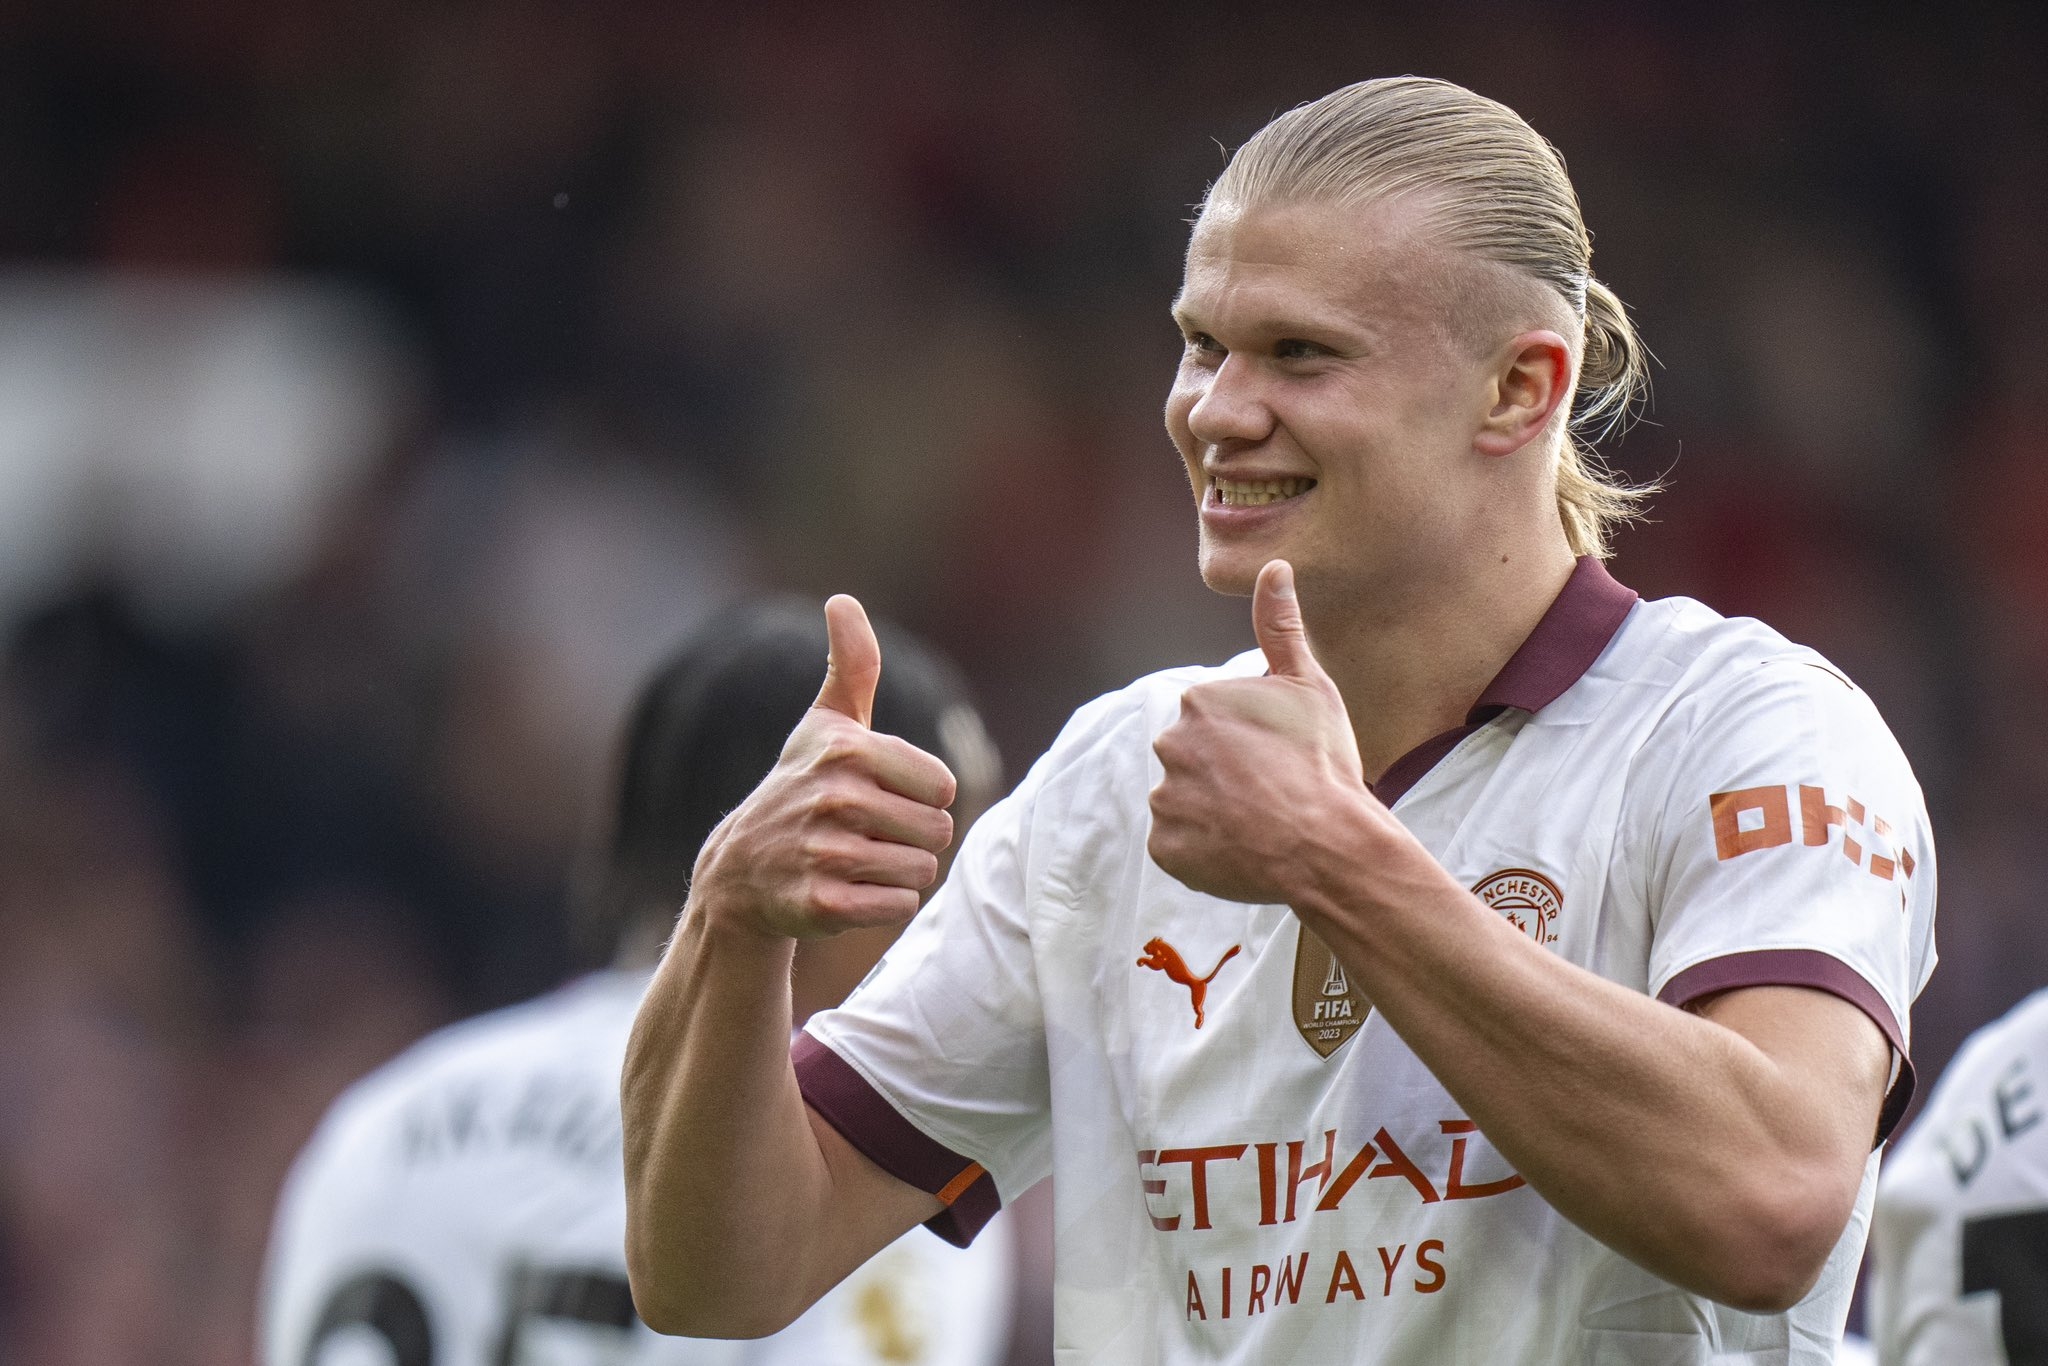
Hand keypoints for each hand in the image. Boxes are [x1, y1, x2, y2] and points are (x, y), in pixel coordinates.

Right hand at [693, 596, 958, 938]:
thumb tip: (841, 599)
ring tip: (856, 862)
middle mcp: (833, 798)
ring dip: (897, 874)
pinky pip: (897, 908)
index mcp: (846, 751)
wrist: (740, 872)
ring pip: (920, 872)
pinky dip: (882, 906)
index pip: (942, 786)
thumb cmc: (799, 788)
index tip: (882, 796)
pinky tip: (847, 891)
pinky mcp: (819, 904)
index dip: (921, 797)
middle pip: (937, 832)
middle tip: (869, 835)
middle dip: (913, 840)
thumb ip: (851, 665)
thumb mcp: (824, 724)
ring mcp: (823, 853)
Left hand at [1148, 560, 1369, 903]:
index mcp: (1199, 700)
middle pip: (1193, 758)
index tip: (1278, 759)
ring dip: (1213, 812)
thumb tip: (1275, 567)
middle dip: (1225, 774)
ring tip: (1260, 825)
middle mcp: (1170, 743)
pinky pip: (1179, 846)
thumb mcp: (1310, 686)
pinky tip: (1242, 850)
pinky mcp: (1165, 848)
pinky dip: (1204, 851)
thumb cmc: (1323, 762)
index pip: (1214, 721)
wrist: (1328, 844)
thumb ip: (1281, 627)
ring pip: (1185, 802)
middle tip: (1270, 793)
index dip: (1250, 742)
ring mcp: (1164, 799)